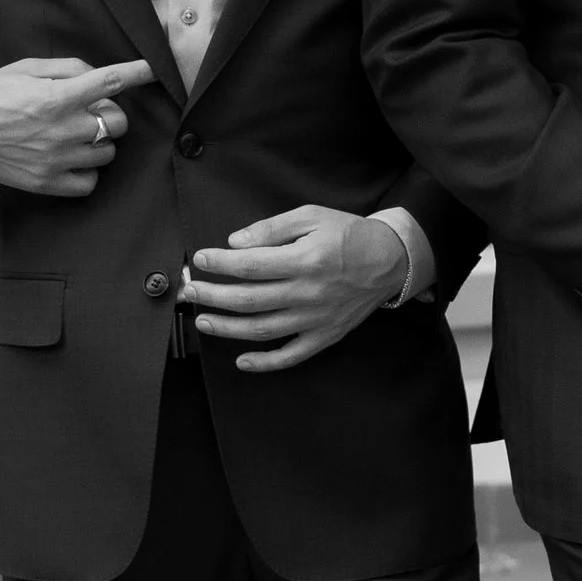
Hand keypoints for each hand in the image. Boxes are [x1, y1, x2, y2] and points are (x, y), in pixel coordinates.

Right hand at [0, 55, 153, 197]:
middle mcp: (60, 130)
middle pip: (117, 122)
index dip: (136, 73)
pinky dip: (88, 170)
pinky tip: (73, 157)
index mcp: (54, 97)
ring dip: (99, 140)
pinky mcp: (47, 183)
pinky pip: (90, 181)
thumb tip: (98, 75)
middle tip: (89, 109)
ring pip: (107, 152)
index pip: (109, 82)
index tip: (152, 70)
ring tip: (75, 133)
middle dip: (110, 112)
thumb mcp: (26, 69)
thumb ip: (67, 68)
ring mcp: (55, 160)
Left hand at [182, 206, 409, 373]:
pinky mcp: (325, 335)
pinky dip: (265, 363)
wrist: (390, 260)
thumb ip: (271, 229)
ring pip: (262, 330)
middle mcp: (309, 293)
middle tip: (191, 291)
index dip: (219, 264)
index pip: (250, 266)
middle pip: (248, 299)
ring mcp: (316, 319)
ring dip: (227, 327)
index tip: (200, 260)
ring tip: (203, 320)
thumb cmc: (349, 235)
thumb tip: (236, 243)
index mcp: (305, 260)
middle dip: (212, 295)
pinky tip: (242, 361)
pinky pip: (291, 356)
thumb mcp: (311, 217)